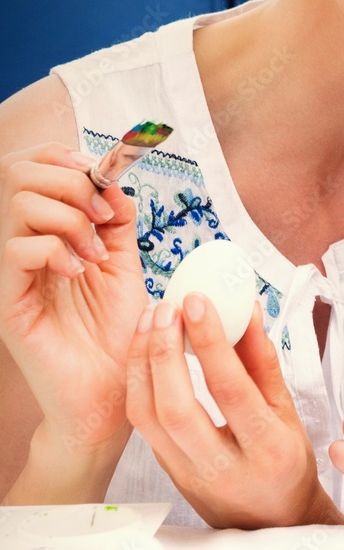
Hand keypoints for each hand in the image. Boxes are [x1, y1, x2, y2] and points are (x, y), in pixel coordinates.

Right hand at [0, 143, 145, 453]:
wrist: (114, 391)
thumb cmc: (118, 335)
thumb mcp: (126, 268)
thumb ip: (117, 224)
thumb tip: (113, 184)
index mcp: (49, 230)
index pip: (33, 166)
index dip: (66, 158)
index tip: (103, 178)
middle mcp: (23, 243)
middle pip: (19, 172)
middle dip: (70, 182)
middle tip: (103, 217)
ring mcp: (12, 270)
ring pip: (20, 205)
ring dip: (70, 219)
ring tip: (95, 255)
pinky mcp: (8, 298)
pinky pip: (16, 249)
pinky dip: (56, 250)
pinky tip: (79, 273)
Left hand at [126, 293, 343, 527]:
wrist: (273, 519)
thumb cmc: (286, 463)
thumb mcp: (287, 413)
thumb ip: (263, 362)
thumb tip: (246, 310)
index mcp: (268, 449)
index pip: (230, 390)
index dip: (210, 342)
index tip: (197, 301)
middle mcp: (226, 467)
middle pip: (177, 407)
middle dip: (164, 350)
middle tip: (166, 307)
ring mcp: (190, 475)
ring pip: (148, 416)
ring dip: (142, 361)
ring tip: (151, 320)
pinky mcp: (167, 473)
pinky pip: (143, 425)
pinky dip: (138, 381)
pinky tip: (145, 351)